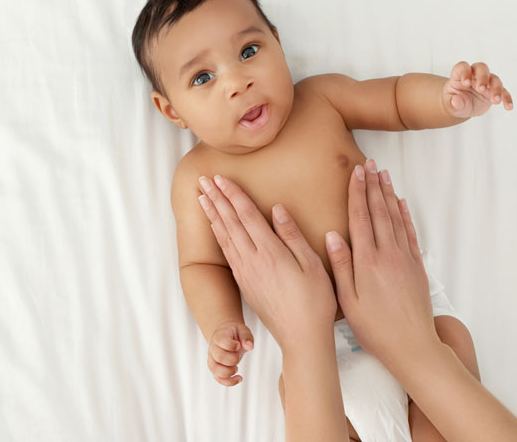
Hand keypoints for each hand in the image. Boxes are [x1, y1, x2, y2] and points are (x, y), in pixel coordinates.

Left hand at [197, 175, 336, 352]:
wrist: (301, 337)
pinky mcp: (244, 282)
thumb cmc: (314, 301)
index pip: (246, 216)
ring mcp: (245, 272)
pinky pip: (226, 251)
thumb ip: (292, 235)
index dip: (233, 194)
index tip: (221, 178)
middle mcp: (252, 261)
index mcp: (270, 253)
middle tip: (203, 180)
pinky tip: (215, 226)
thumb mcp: (312, 264)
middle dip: (216, 198)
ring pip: (224, 236)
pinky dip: (218, 234)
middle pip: (230, 222)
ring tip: (202, 197)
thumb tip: (276, 209)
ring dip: (212, 214)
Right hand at [207, 320, 253, 385]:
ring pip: (214, 369)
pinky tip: (239, 378)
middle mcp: (213, 348)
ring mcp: (212, 358)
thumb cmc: (235, 333)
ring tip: (236, 368)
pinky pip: (218, 378)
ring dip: (228, 372)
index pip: (220, 341)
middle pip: (218, 357)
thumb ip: (246, 336)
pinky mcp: (216, 368)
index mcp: (219, 336)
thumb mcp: (242, 330)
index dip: (232, 345)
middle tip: (239, 357)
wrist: (226, 335)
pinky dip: (228, 381)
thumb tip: (250, 346)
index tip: (239, 345)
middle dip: (232, 359)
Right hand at [326, 159, 440, 366]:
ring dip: (388, 194)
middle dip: (373, 186)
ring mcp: (405, 259)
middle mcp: (388, 254)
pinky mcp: (415, 267)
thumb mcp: (348, 300)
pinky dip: (405, 215)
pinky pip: (410, 233)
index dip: (357, 193)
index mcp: (368, 261)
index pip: (361, 218)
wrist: (412, 345)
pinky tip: (400, 204)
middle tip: (369, 164)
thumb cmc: (374, 327)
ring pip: (396, 218)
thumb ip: (341, 266)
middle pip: (380, 212)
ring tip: (383, 175)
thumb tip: (333, 235)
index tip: (355, 173)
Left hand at [443, 61, 512, 117]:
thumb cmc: (453, 102)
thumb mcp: (450, 105)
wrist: (461, 107)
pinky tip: (508, 106)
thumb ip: (452, 103)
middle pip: (481, 68)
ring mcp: (485, 82)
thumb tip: (456, 101)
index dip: (464, 72)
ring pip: (494, 78)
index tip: (465, 83)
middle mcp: (474, 76)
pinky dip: (506, 98)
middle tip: (480, 89)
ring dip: (496, 88)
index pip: (462, 67)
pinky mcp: (494, 90)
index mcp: (459, 76)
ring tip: (495, 101)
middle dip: (482, 77)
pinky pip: (503, 91)